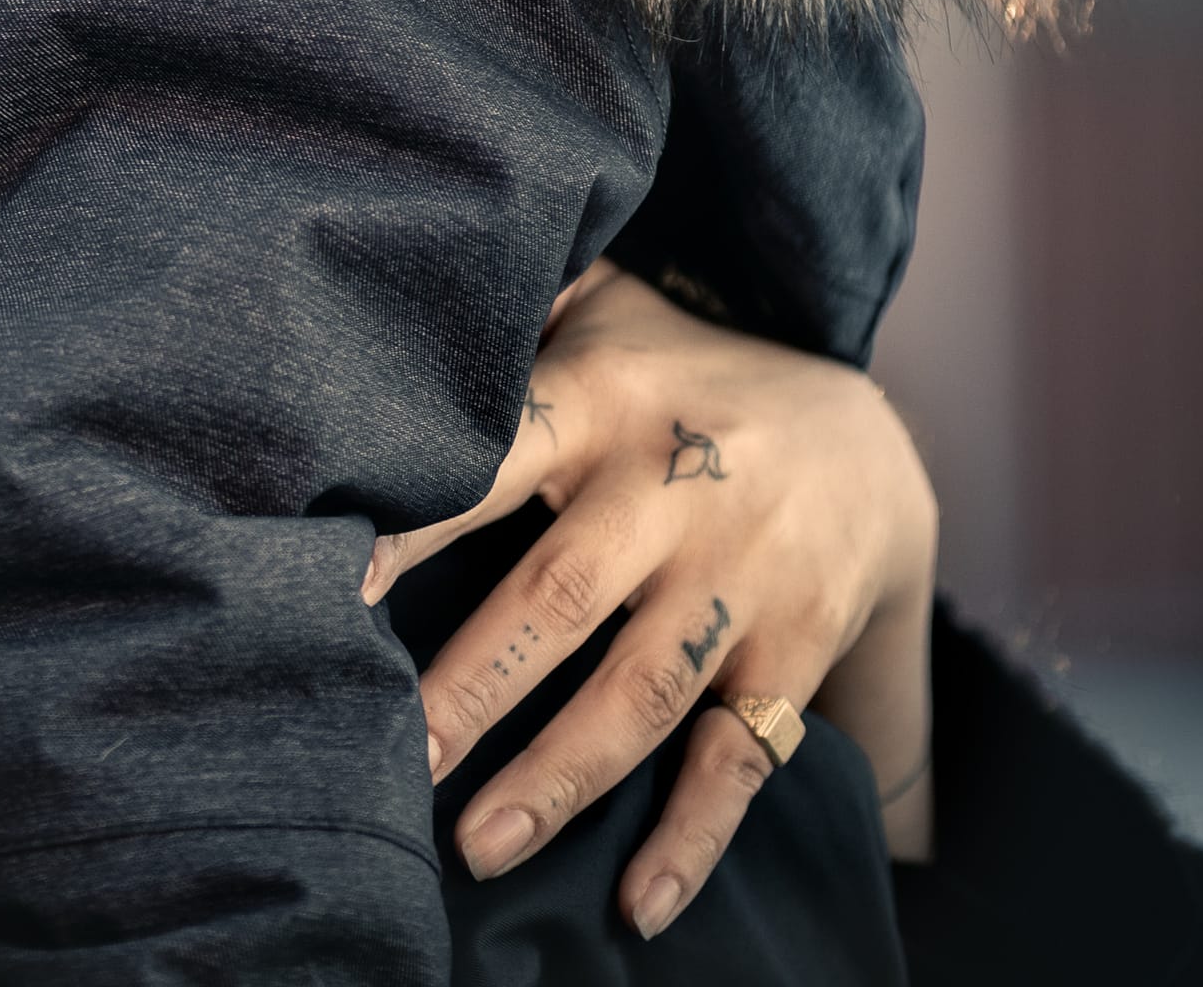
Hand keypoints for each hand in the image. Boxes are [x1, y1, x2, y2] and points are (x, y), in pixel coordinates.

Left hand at [360, 263, 938, 937]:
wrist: (869, 433)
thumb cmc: (679, 378)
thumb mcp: (603, 315)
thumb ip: (505, 309)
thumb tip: (376, 295)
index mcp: (602, 405)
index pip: (489, 463)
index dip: (413, 526)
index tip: (333, 593)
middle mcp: (672, 494)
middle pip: (560, 599)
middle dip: (473, 688)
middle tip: (390, 760)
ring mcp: (740, 582)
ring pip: (642, 692)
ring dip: (559, 778)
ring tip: (475, 848)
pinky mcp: (795, 653)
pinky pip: (741, 758)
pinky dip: (693, 838)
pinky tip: (640, 906)